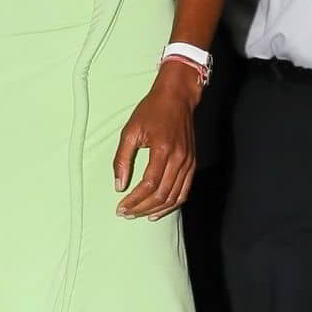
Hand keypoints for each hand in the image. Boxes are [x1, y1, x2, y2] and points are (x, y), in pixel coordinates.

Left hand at [113, 64, 198, 219]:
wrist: (177, 97)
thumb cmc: (151, 111)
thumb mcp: (130, 131)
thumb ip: (122, 159)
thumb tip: (119, 185)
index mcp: (162, 149)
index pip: (148, 185)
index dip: (134, 200)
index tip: (120, 207)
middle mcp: (179, 158)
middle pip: (161, 195)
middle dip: (142, 208)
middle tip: (126, 214)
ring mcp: (188, 162)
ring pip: (174, 197)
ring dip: (156, 209)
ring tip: (139, 214)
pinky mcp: (192, 163)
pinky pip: (184, 191)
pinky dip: (172, 204)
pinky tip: (158, 210)